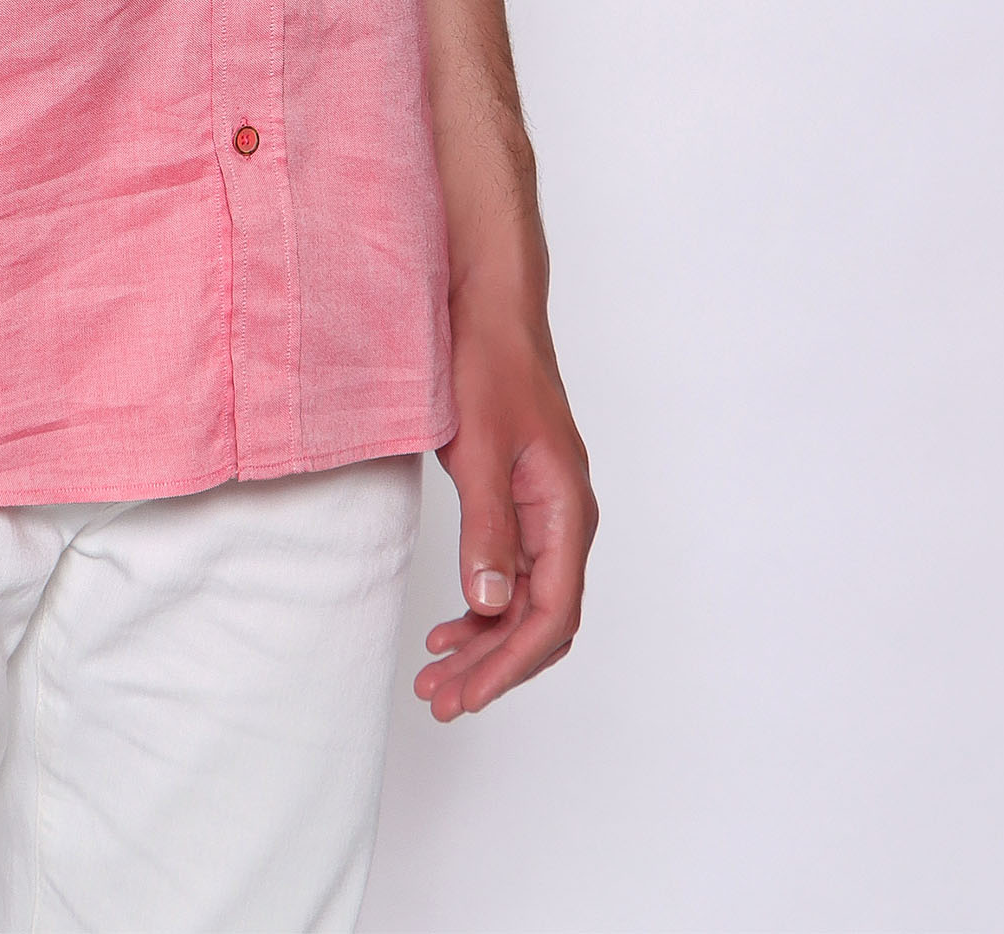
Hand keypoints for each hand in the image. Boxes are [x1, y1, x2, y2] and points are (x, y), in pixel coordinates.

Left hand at [414, 289, 595, 720]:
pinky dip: (484, 606)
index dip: (510, 662)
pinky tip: (452, 624)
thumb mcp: (479, 448)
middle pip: (542, 619)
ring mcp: (548, 510)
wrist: (489, 305)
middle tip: (440, 698)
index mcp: (565, 509)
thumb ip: (486, 529)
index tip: (466, 693)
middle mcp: (567, 517)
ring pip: (527, 601)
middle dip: (494, 666)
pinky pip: (515, 572)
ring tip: (437, 674)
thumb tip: (490, 606)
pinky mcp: (524, 500)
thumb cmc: (487, 364)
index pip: (552, 612)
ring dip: (486, 642)